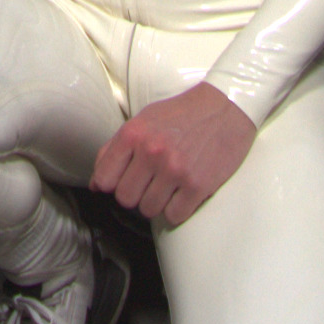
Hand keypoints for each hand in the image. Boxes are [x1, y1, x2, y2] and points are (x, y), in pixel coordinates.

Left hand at [91, 82, 256, 227]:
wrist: (226, 108)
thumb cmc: (183, 114)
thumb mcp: (145, 119)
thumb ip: (117, 148)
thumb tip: (96, 184)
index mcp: (134, 133)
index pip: (104, 178)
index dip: (111, 185)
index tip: (122, 182)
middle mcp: (152, 152)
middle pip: (125, 198)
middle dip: (136, 194)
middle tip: (150, 182)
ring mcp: (175, 170)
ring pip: (148, 210)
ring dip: (157, 203)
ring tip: (168, 186)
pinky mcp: (197, 186)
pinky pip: (174, 216)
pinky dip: (177, 209)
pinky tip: (183, 193)